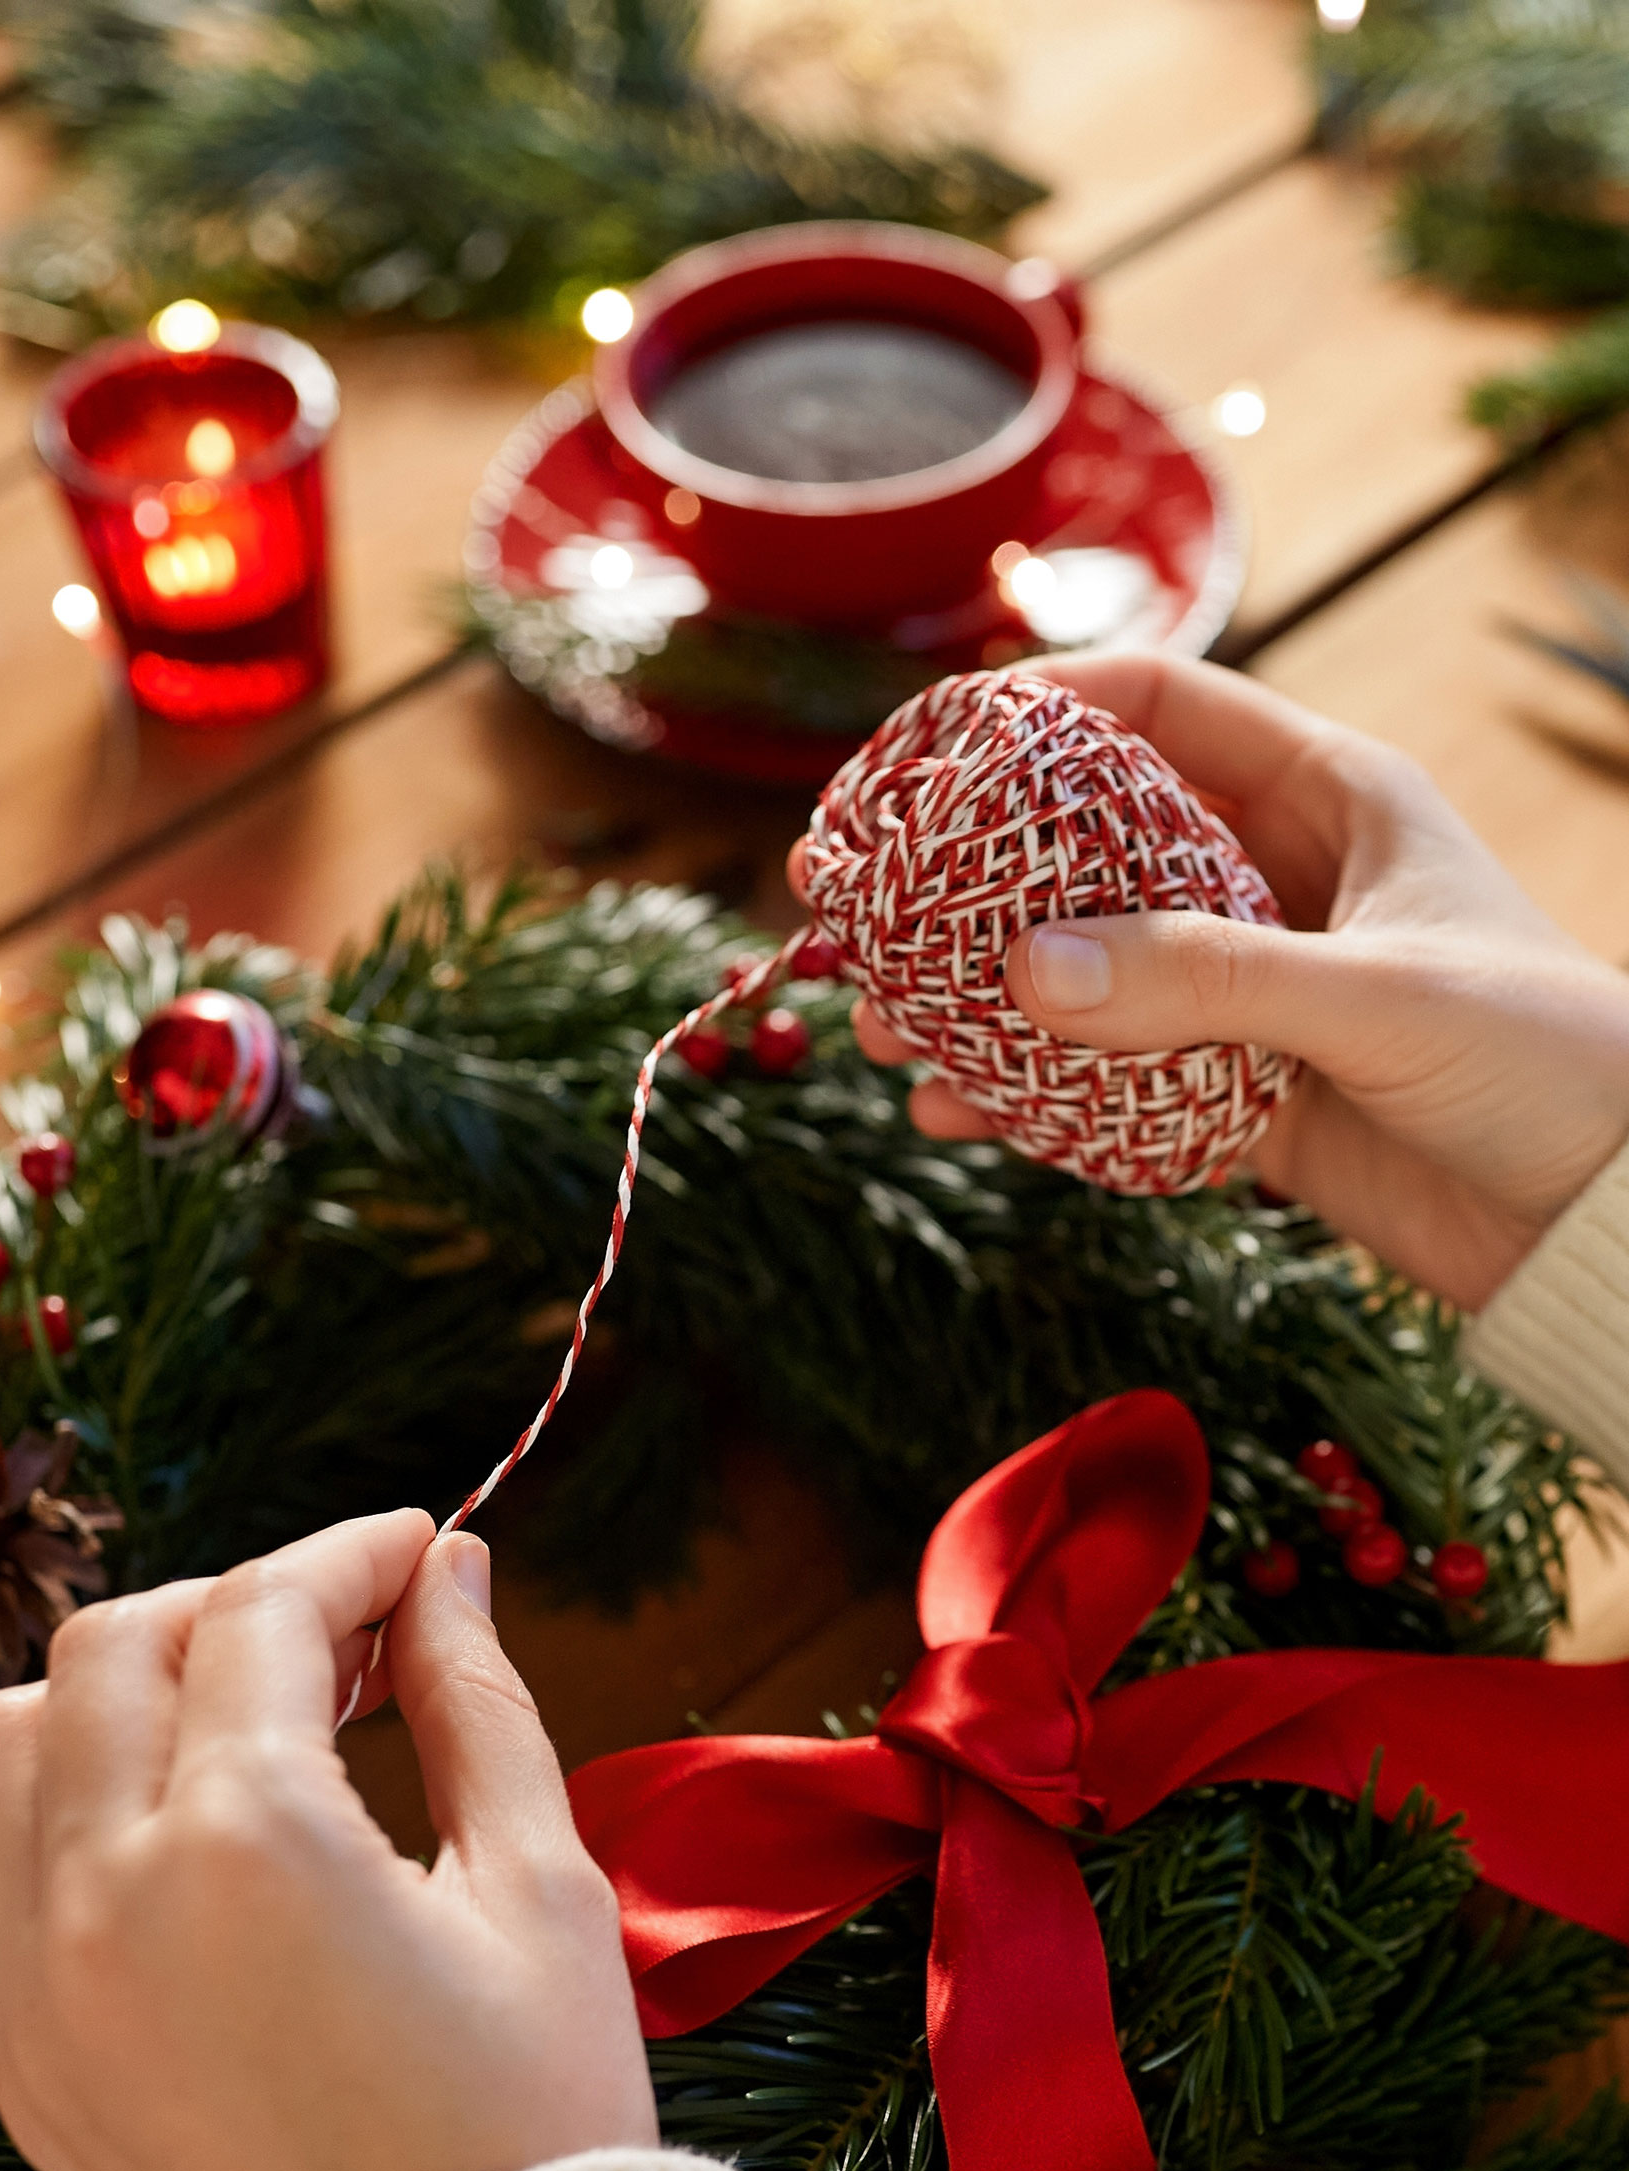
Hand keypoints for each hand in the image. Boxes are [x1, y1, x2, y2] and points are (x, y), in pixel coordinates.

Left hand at [0, 1516, 653, 2170]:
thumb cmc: (530, 2138)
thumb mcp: (542, 1895)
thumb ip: (477, 1704)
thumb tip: (447, 1572)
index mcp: (252, 1844)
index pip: (264, 1614)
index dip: (348, 1556)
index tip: (415, 1550)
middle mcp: (106, 1894)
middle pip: (114, 1645)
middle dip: (232, 1606)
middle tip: (345, 1637)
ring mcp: (36, 1983)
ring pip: (3, 1738)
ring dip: (111, 1689)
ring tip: (237, 1722)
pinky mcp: (17, 2058)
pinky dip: (46, 1801)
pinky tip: (158, 1825)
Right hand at [823, 653, 1628, 1310]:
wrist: (1608, 1225)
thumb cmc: (1545, 1061)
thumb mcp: (1373, 1000)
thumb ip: (1199, 979)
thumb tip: (1022, 972)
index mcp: (1327, 796)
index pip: (1157, 709)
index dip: (1033, 715)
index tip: (921, 758)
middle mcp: (1275, 879)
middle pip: (1088, 849)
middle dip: (967, 883)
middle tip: (853, 906)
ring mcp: (1251, 991)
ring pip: (1083, 974)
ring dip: (979, 1002)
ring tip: (880, 1032)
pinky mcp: (1242, 1098)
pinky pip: (1108, 1083)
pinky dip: (1030, 1099)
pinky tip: (955, 1115)